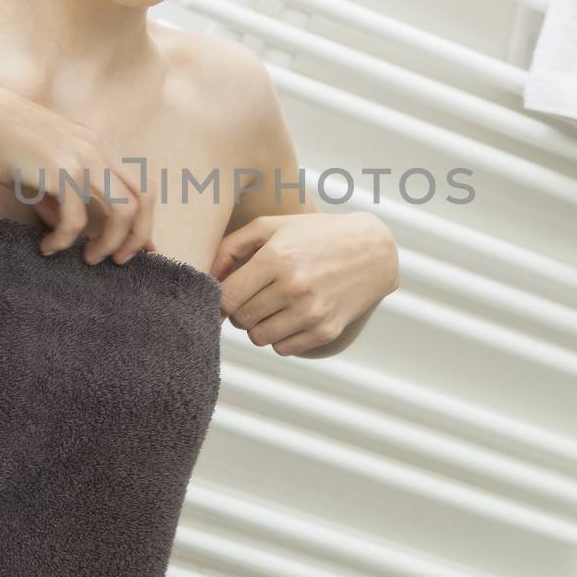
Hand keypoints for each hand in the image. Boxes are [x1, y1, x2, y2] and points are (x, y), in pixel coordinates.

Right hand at [0, 79, 156, 261]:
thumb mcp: (41, 167)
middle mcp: (97, 150)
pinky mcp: (61, 173)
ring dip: (110, 242)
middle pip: (144, 198)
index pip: (139, 184)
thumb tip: (64, 228)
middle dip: (138, 235)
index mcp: (96, 146)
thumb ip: (58, 195)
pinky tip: (47, 248)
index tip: (142, 247)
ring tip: (90, 259)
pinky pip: (76, 221)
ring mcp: (83, 160)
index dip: (146, 219)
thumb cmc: (1, 143)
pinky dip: (64, 241)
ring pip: (123, 211)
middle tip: (120, 259)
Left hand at [210, 211, 398, 356]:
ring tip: (271, 305)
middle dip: (239, 310)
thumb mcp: (272, 227)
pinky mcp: (326, 331)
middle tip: (251, 296)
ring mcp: (312, 312)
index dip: (218, 300)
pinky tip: (289, 316)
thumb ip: (231, 247)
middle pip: (240, 320)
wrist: (371, 250)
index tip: (223, 295)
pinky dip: (279, 336)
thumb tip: (205, 277)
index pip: (226, 298)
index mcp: (276, 258)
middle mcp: (294, 287)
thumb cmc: (314, 234)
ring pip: (258, 338)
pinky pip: (282, 349)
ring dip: (258, 325)